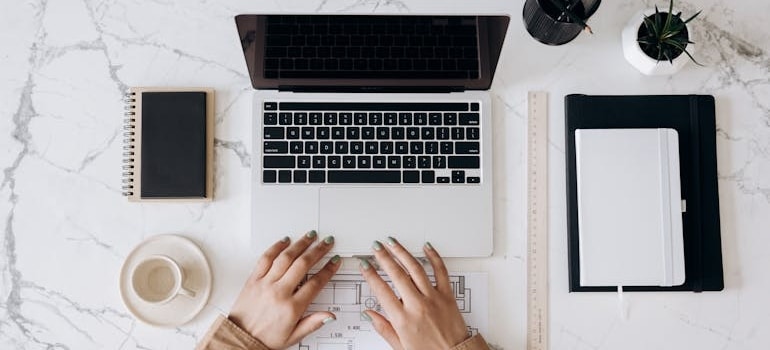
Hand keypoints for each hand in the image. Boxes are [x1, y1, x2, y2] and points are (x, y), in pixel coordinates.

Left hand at [228, 231, 340, 348]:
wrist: (241, 339)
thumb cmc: (266, 338)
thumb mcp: (294, 336)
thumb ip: (313, 323)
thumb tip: (330, 316)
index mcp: (292, 307)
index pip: (315, 283)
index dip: (328, 270)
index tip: (334, 261)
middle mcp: (279, 292)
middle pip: (303, 265)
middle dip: (318, 251)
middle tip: (326, 243)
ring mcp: (265, 284)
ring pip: (286, 258)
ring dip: (300, 244)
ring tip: (310, 236)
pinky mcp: (253, 280)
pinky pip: (265, 258)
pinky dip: (276, 247)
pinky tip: (285, 241)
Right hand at [359, 237, 469, 349]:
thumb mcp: (400, 346)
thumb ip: (383, 328)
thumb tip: (369, 314)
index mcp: (403, 319)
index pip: (381, 290)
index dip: (371, 275)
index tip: (365, 265)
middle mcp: (417, 305)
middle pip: (396, 274)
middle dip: (383, 257)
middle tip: (376, 247)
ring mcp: (433, 298)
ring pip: (416, 268)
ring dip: (402, 252)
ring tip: (393, 243)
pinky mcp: (447, 295)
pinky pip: (441, 271)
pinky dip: (434, 257)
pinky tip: (426, 247)